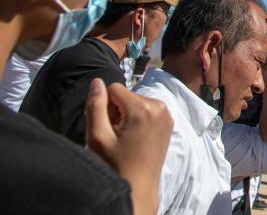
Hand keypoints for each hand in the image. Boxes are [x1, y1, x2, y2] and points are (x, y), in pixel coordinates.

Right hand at [86, 78, 172, 214]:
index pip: (114, 88)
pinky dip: (138, 120)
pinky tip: (135, 138)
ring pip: (136, 102)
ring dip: (127, 116)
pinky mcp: (169, 121)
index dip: (105, 106)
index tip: (108, 126)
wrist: (139, 187)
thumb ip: (96, 105)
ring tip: (125, 138)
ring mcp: (167, 114)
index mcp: (143, 108)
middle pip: (127, 95)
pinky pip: (148, 110)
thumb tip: (97, 81)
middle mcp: (160, 106)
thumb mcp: (98, 136)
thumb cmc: (116, 165)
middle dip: (117, 111)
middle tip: (116, 135)